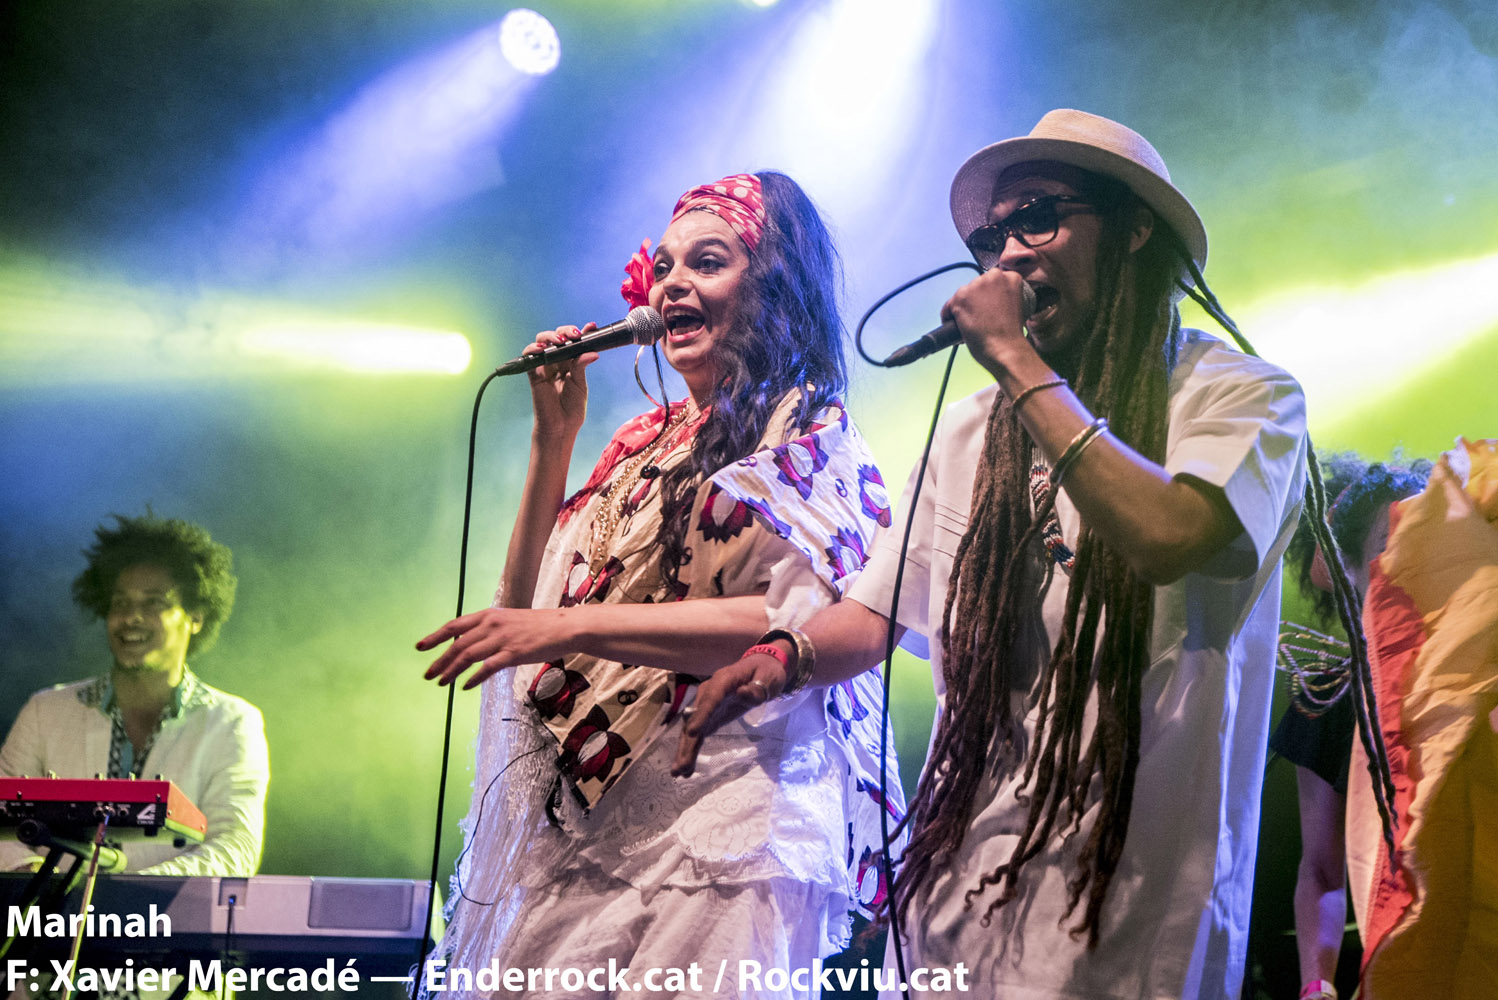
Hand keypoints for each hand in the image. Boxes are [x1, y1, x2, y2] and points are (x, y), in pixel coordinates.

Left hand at [418, 608, 570, 689]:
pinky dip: (474, 678)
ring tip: (441, 683)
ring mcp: (502, 639)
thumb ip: (490, 629)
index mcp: (489, 615)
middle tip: (427, 674)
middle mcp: (492, 625)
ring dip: (451, 671)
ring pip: (468, 656)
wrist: (564, 627)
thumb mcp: (509, 620)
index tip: (419, 647)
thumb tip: (471, 641)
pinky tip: (466, 686)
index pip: (454, 625)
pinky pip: (487, 668)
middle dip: (439, 661)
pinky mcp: (513, 653)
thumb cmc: (539, 625)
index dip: (434, 637)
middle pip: (457, 644)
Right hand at [524, 325, 598, 438]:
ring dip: (550, 336)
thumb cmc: (572, 409)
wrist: (561, 427)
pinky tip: (541, 348)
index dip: (581, 332)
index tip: (592, 327)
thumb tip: (592, 352)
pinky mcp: (533, 373)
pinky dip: (532, 349)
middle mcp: (557, 361)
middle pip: (557, 337)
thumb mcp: (580, 384)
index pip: (574, 342)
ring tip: (560, 341)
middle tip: (574, 335)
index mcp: (571, 362)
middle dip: (565, 331)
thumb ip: (581, 365)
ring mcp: (545, 365)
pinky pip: (529, 356)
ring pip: (542, 341)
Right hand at [672, 651, 788, 776]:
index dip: (702, 715)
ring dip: (685, 750)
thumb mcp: (768, 677)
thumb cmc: (766, 672)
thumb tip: (742, 694)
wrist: (760, 667)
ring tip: (678, 772)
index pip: (711, 698)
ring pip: (692, 729)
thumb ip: (756, 689)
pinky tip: (687, 767)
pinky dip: (692, 749)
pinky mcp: (709, 716)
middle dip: (687, 742)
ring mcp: (706, 705)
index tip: (694, 732)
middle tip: (680, 765)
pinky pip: (698, 733)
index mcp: (723, 681)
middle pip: (695, 718)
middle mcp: (709, 692)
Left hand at [941, 268, 1034, 380]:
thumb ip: (1002, 297)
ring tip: (972, 326)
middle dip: (974, 301)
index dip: (987, 297)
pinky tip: (960, 328)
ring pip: (961, 296)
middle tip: (980, 319)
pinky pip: (947, 307)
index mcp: (1010, 277)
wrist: (1005, 348)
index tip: (988, 309)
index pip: (990, 282)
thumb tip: (984, 300)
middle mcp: (993, 276)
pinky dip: (949, 318)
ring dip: (962, 309)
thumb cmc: (1011, 334)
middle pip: (975, 286)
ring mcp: (975, 286)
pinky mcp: (960, 298)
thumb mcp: (1014, 306)